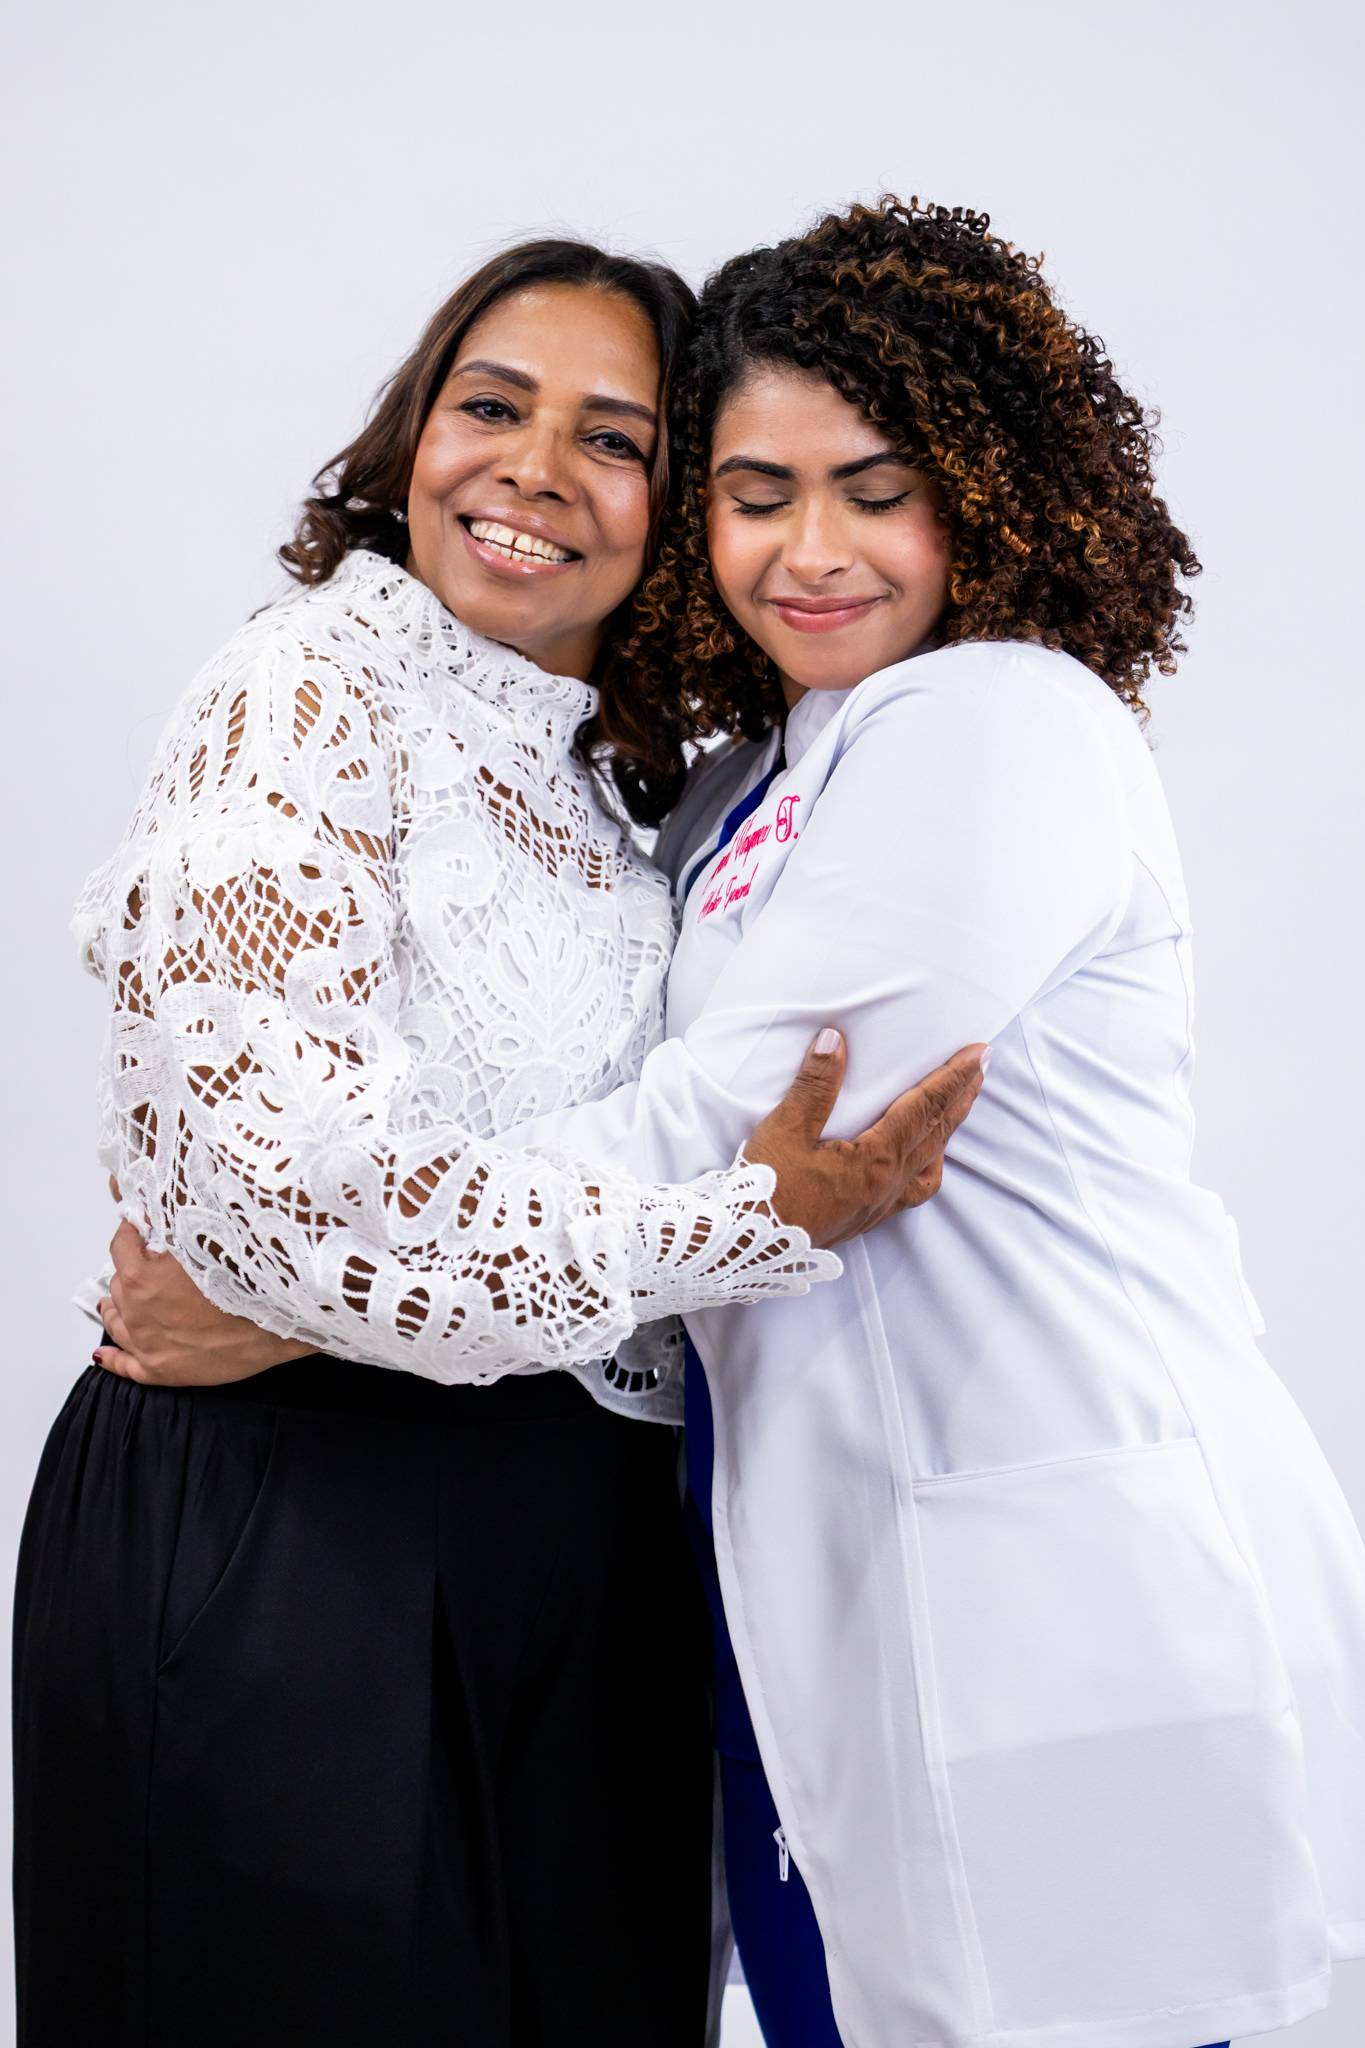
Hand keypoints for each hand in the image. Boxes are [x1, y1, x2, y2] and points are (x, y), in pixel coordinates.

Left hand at [94, 1217, 314, 1386]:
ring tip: (116, 1301)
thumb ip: (172, 1226)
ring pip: (116, 1321)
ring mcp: (146, 1344)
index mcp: (142, 1278)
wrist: (276, 1326)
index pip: (122, 1245)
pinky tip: (104, 1353)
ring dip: (116, 1307)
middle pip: (118, 1283)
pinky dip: (112, 1358)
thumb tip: (151, 1211)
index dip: (132, 1232)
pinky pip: (125, 1366)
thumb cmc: (246, 1284)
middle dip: (129, 1269)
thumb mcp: (205, 1239)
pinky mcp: (159, 1371)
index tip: (140, 1228)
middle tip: (146, 1262)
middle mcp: (137, 1313)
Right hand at [745, 1030, 986, 1248]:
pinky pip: (914, 1188)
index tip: (977, 1053)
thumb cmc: (765, 1191)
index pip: (924, 1108)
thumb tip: (835, 1042)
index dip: (952, 1078)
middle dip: (962, 1097)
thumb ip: (815, 1084)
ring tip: (958, 1107)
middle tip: (983, 1066)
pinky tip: (921, 1158)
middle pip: (937, 1133)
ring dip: (948, 1130)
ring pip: (930, 1162)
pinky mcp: (865, 1217)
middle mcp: (887, 1184)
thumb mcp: (786, 1129)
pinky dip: (928, 1164)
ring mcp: (879, 1204)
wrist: (746, 1247)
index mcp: (876, 1160)